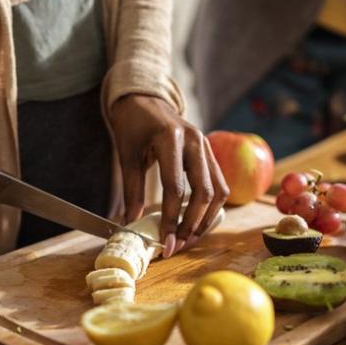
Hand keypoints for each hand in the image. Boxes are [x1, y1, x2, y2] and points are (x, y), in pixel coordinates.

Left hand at [108, 95, 228, 257]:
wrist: (145, 99)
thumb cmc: (134, 125)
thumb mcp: (127, 155)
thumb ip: (132, 190)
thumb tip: (131, 223)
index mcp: (171, 138)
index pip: (176, 188)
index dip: (171, 219)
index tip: (165, 243)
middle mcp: (196, 141)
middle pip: (203, 193)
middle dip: (192, 224)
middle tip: (177, 245)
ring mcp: (207, 146)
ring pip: (218, 191)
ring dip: (205, 219)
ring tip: (188, 238)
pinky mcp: (210, 152)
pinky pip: (219, 184)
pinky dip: (211, 207)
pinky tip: (197, 221)